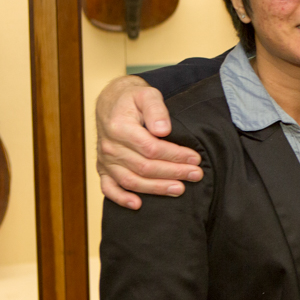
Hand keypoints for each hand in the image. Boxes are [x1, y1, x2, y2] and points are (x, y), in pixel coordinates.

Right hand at [96, 75, 202, 208]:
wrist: (111, 104)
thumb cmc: (133, 99)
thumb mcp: (147, 94)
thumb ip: (156, 109)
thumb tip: (163, 130)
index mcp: (120, 127)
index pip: (151, 148)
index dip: (175, 155)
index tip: (195, 158)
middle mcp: (110, 146)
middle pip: (144, 166)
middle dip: (173, 172)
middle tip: (196, 175)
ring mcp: (105, 160)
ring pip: (131, 180)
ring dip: (156, 188)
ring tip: (179, 189)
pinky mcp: (103, 169)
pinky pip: (109, 188)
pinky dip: (121, 199)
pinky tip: (138, 205)